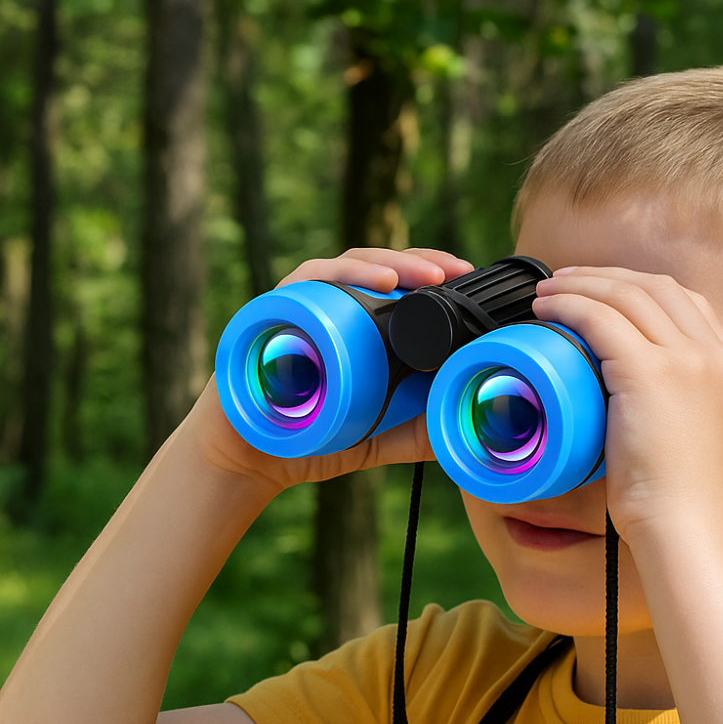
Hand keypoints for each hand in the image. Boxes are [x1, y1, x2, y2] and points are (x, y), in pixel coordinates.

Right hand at [192, 247, 474, 495]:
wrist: (253, 461)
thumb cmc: (313, 438)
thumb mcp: (382, 437)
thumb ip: (420, 431)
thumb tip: (467, 420)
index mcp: (355, 323)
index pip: (398, 283)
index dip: (433, 273)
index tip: (469, 277)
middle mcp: (328, 306)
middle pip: (378, 267)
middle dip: (422, 262)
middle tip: (459, 271)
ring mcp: (299, 305)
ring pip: (348, 267)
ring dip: (392, 264)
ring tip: (430, 278)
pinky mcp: (273, 312)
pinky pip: (307, 281)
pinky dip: (345, 277)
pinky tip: (379, 283)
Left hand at [532, 266, 722, 544]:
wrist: (686, 527)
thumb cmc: (678, 501)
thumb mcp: (686, 440)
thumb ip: (668, 409)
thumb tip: (620, 400)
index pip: (686, 303)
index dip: (639, 287)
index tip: (602, 291)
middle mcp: (713, 356)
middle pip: (657, 287)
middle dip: (607, 277)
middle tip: (565, 282)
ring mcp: (686, 360)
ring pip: (626, 296)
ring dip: (580, 285)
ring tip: (546, 293)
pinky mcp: (650, 373)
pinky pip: (600, 319)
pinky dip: (570, 307)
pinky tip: (547, 310)